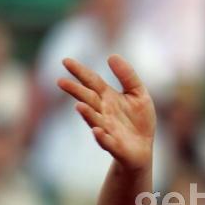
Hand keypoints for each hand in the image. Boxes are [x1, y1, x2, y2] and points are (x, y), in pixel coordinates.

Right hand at [57, 55, 155, 170]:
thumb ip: (127, 76)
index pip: (92, 81)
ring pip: (95, 120)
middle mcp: (104, 112)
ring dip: (87, 114)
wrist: (143, 148)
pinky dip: (101, 137)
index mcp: (108, 97)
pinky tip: (97, 131)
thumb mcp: (138, 93)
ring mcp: (107, 129)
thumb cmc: (139, 120)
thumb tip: (111, 55)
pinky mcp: (115, 145)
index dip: (80, 72)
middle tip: (61, 82)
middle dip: (76, 91)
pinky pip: (106, 141)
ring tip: (79, 106)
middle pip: (88, 99)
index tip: (65, 61)